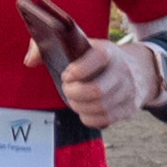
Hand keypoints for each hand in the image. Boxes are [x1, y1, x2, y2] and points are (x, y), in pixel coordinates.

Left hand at [27, 35, 162, 127]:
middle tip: (68, 89)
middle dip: (74, 93)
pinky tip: (86, 108)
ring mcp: (128, 91)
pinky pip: (104, 120)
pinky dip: (89, 117)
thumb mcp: (79, 46)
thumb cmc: (96, 59)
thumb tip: (29, 61)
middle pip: (96, 90)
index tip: (67, 74)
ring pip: (99, 108)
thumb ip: (46, 47)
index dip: (77, 70)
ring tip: (75, 98)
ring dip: (79, 106)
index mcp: (108, 52)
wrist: (138, 69)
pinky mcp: (128, 108)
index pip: (98, 58)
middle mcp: (122, 71)